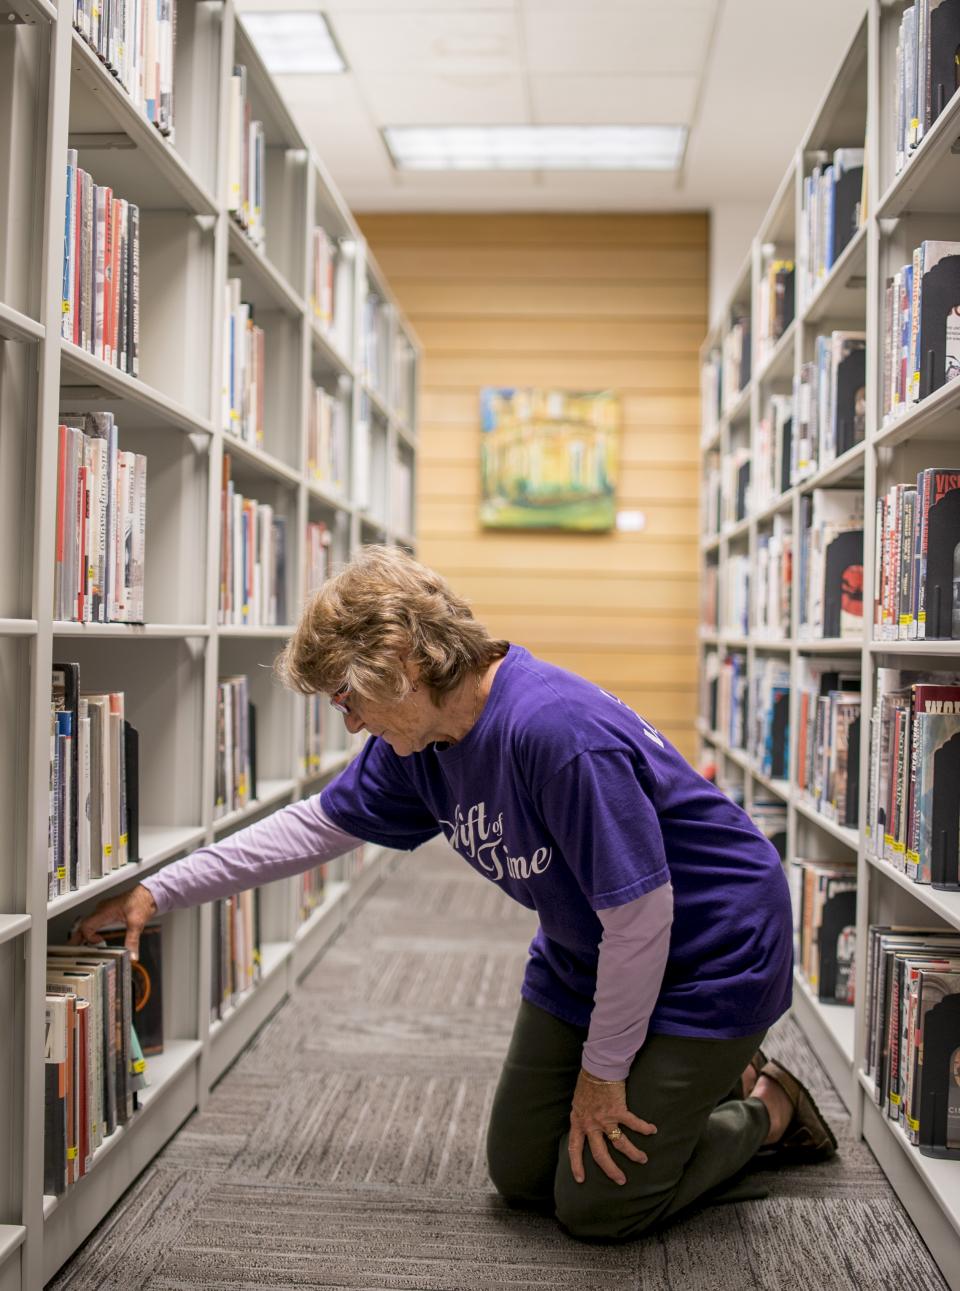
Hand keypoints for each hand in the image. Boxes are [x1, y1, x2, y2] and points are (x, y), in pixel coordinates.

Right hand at [69, 883, 157, 960]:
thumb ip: (132, 941)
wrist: (150, 893)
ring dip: (84, 935)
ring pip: (89, 923)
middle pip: (84, 925)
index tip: (98, 944)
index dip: (89, 938)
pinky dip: (91, 931)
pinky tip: (93, 938)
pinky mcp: (109, 912)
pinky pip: (95, 922)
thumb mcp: (137, 923)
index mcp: (104, 911)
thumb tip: (131, 955)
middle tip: (71, 950)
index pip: (87, 926)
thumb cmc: (142, 901)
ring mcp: (104, 910)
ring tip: (79, 946)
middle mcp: (102, 910)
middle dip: (77, 938)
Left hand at [568, 1069, 656, 1185]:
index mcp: (579, 1121)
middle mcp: (591, 1124)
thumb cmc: (587, 1083)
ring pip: (620, 1143)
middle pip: (600, 1154)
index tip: (580, 1179)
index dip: (577, 1164)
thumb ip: (583, 1115)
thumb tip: (586, 1123)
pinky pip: (633, 1123)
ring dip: (633, 1153)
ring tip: (642, 1159)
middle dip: (610, 1170)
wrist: (596, 1067)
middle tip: (621, 1180)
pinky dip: (644, 1127)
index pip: (575, 1148)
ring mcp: (605, 1119)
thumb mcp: (578, 1102)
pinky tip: (652, 1130)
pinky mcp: (618, 1110)